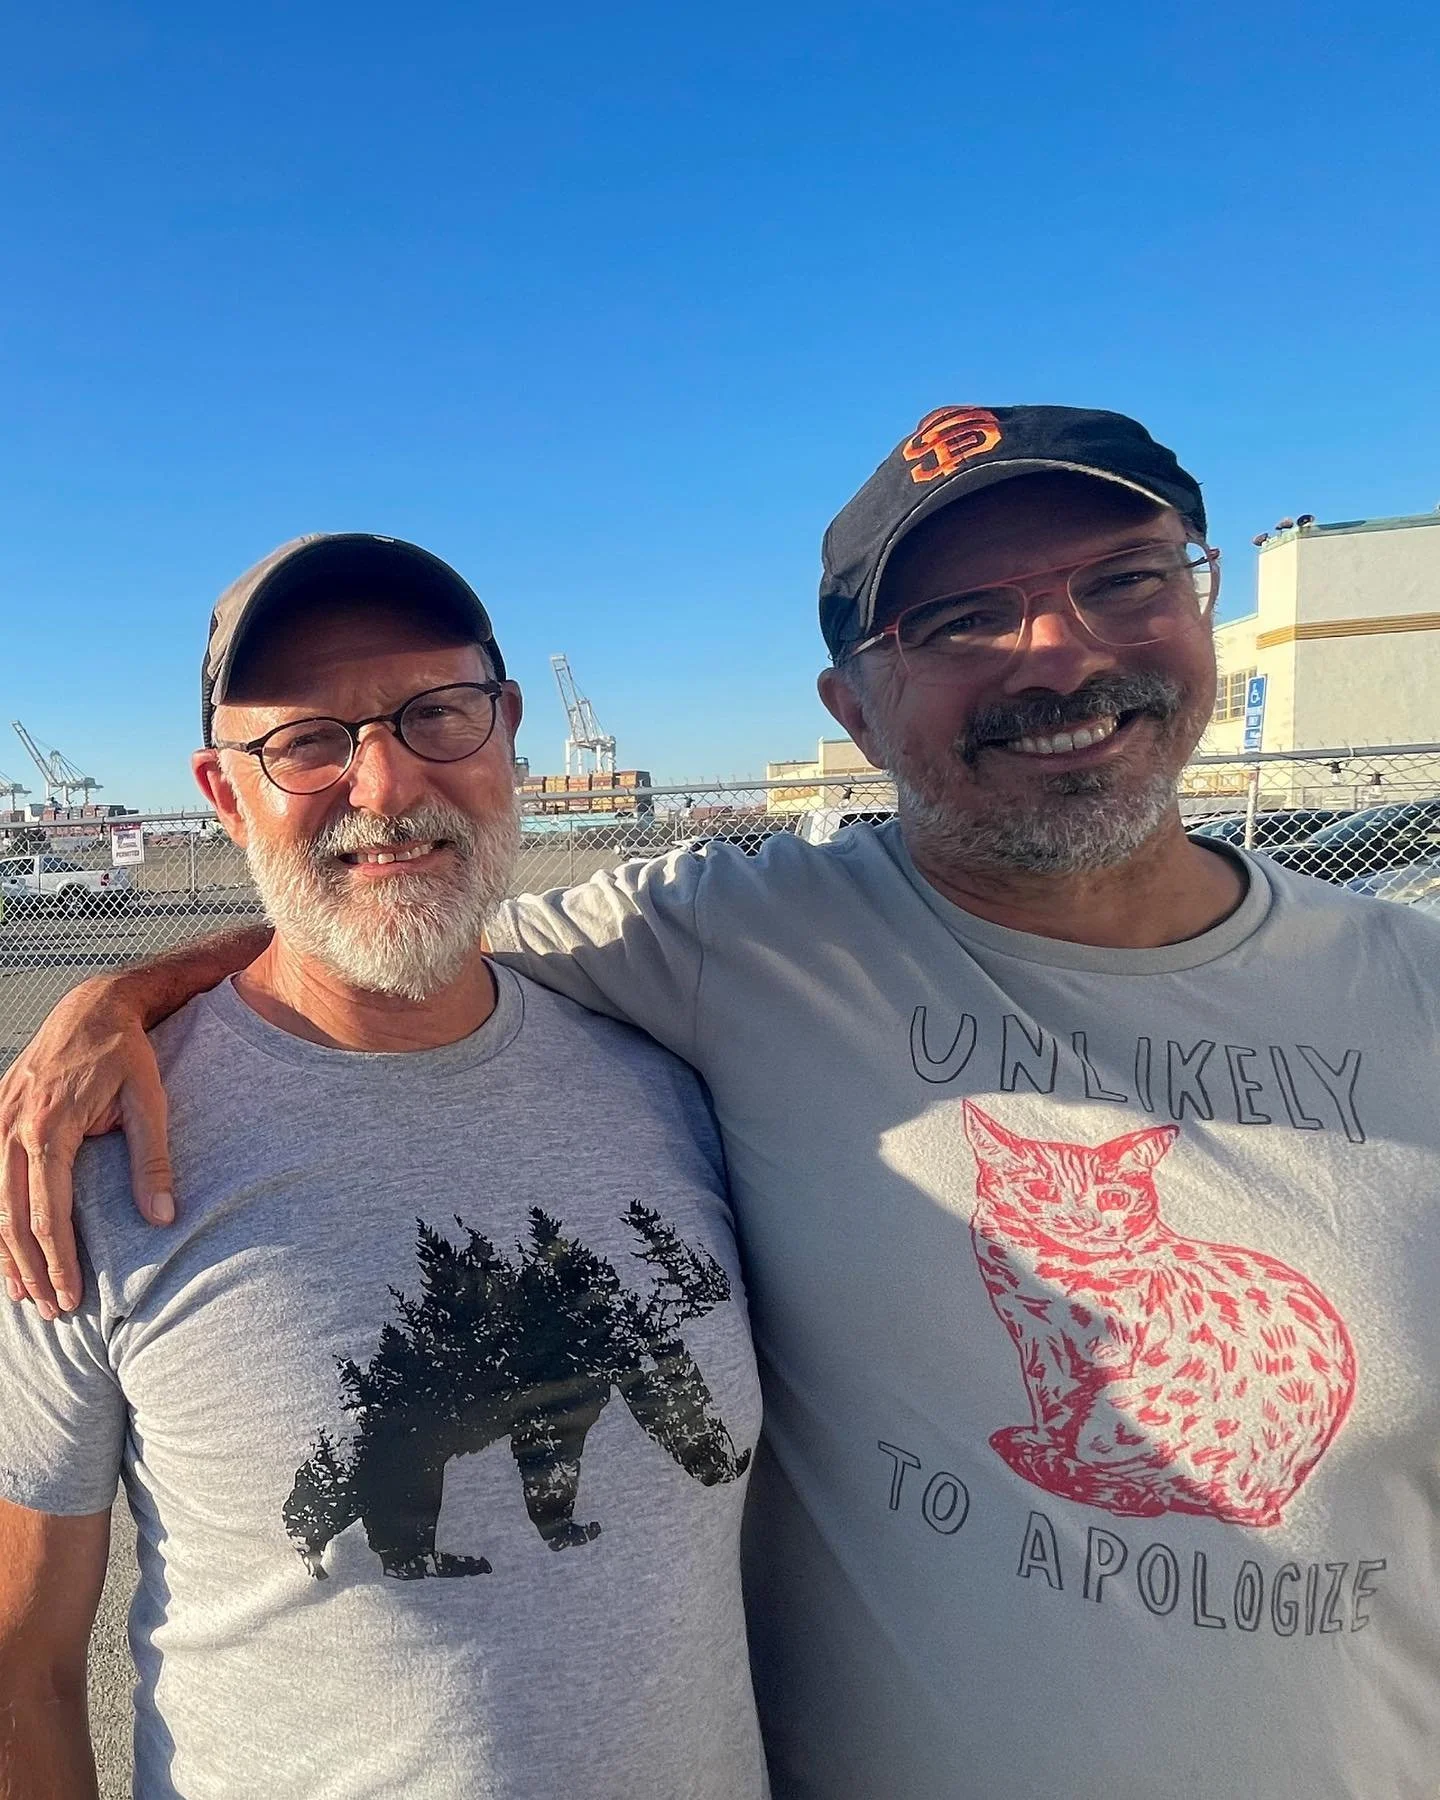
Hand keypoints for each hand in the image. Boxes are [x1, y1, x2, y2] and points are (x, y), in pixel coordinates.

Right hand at [0, 981, 173, 1317]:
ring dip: (4, 1252)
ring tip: (24, 1294)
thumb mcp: (151, 1101)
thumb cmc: (126, 1055)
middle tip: (52, 1309)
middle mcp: (13, 1126)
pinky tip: (3, 1248)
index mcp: (50, 1126)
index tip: (71, 1296)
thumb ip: (153, 1161)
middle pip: (11, 1216)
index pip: (47, 1212)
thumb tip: (162, 1219)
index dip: (58, 1259)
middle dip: (30, 1268)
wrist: (93, 1006)